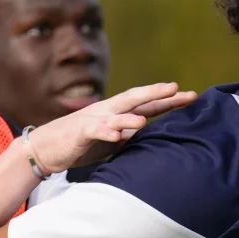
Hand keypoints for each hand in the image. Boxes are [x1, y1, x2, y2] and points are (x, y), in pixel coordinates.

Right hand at [25, 82, 196, 174]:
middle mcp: (108, 111)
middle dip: (155, 94)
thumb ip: (130, 137)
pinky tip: (115, 136)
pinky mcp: (80, 132)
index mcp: (118, 113)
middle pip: (135, 99)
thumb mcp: (112, 141)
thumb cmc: (82, 143)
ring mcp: (94, 119)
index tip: (191, 96)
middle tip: (176, 90)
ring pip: (116, 114)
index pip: (148, 104)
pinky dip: (105, 132)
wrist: (46, 147)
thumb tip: (150, 138)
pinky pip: (94, 130)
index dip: (169, 100)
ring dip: (130, 117)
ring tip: (145, 121)